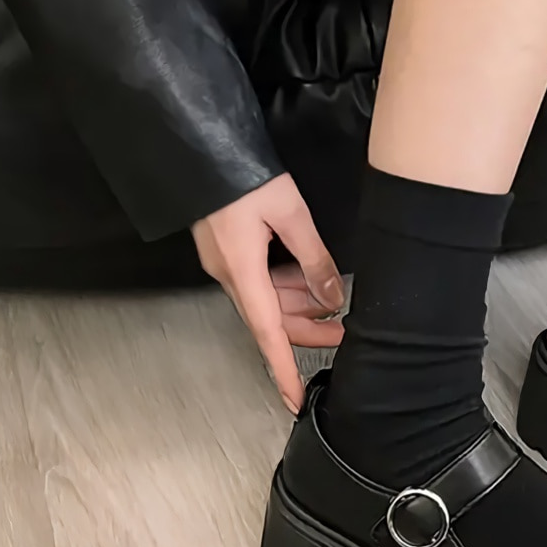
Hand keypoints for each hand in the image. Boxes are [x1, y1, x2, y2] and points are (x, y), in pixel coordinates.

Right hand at [192, 173, 345, 412]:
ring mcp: (227, 265)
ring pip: (269, 302)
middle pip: (273, 321)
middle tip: (344, 330)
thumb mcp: (290, 215)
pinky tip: (309, 277)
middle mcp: (231, 276)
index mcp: (243, 273)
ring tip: (334, 299)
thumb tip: (333, 296)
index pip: (268, 335)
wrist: (201, 147)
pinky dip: (287, 286)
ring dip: (300, 306)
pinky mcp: (230, 253)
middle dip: (309, 331)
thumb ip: (315, 259)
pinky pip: (262, 283)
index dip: (284, 370)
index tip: (295, 399)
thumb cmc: (243, 177)